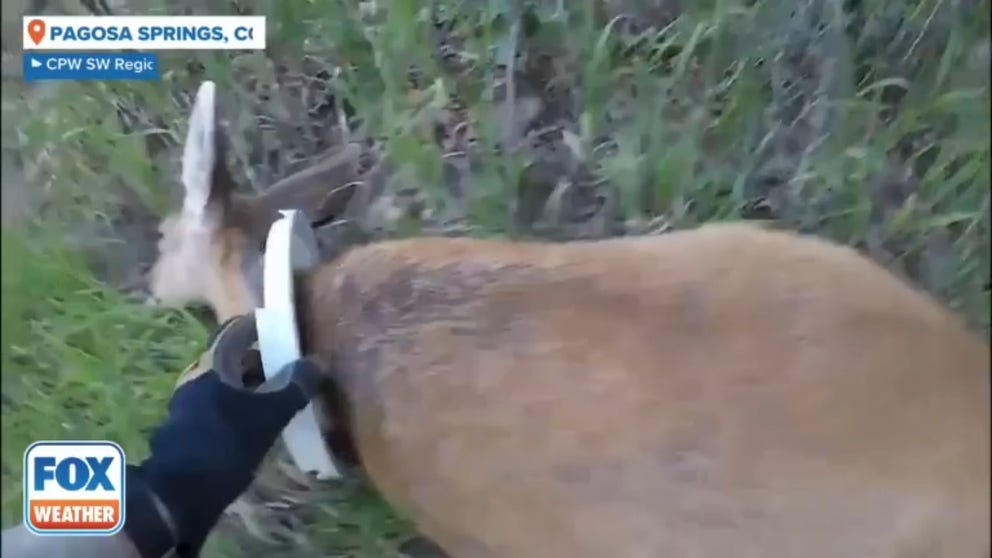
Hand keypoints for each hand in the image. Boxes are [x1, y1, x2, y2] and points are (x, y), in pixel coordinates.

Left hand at [124, 317, 322, 556]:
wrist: (179, 496)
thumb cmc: (226, 444)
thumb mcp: (269, 415)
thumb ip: (294, 387)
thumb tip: (316, 362)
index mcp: (212, 365)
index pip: (236, 331)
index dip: (261, 327)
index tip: (285, 331)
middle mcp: (195, 380)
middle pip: (232, 360)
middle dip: (262, 362)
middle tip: (292, 369)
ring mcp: (187, 408)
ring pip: (226, 388)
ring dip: (251, 390)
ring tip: (280, 400)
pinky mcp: (187, 434)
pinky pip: (219, 412)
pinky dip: (239, 412)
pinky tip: (257, 429)